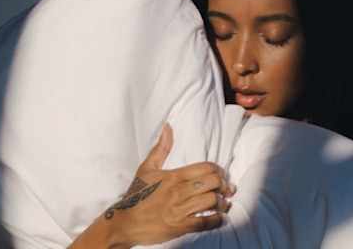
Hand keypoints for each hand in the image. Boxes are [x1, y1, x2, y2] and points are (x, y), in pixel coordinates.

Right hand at [70, 123, 234, 247]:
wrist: (125, 222)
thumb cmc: (137, 194)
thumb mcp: (147, 168)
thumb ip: (161, 148)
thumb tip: (168, 126)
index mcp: (174, 176)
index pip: (206, 168)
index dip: (219, 171)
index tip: (222, 175)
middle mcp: (178, 191)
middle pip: (213, 182)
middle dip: (224, 185)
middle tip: (228, 189)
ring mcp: (180, 209)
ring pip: (212, 201)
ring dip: (222, 203)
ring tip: (224, 204)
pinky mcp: (180, 226)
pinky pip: (205, 222)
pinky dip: (216, 220)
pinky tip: (219, 218)